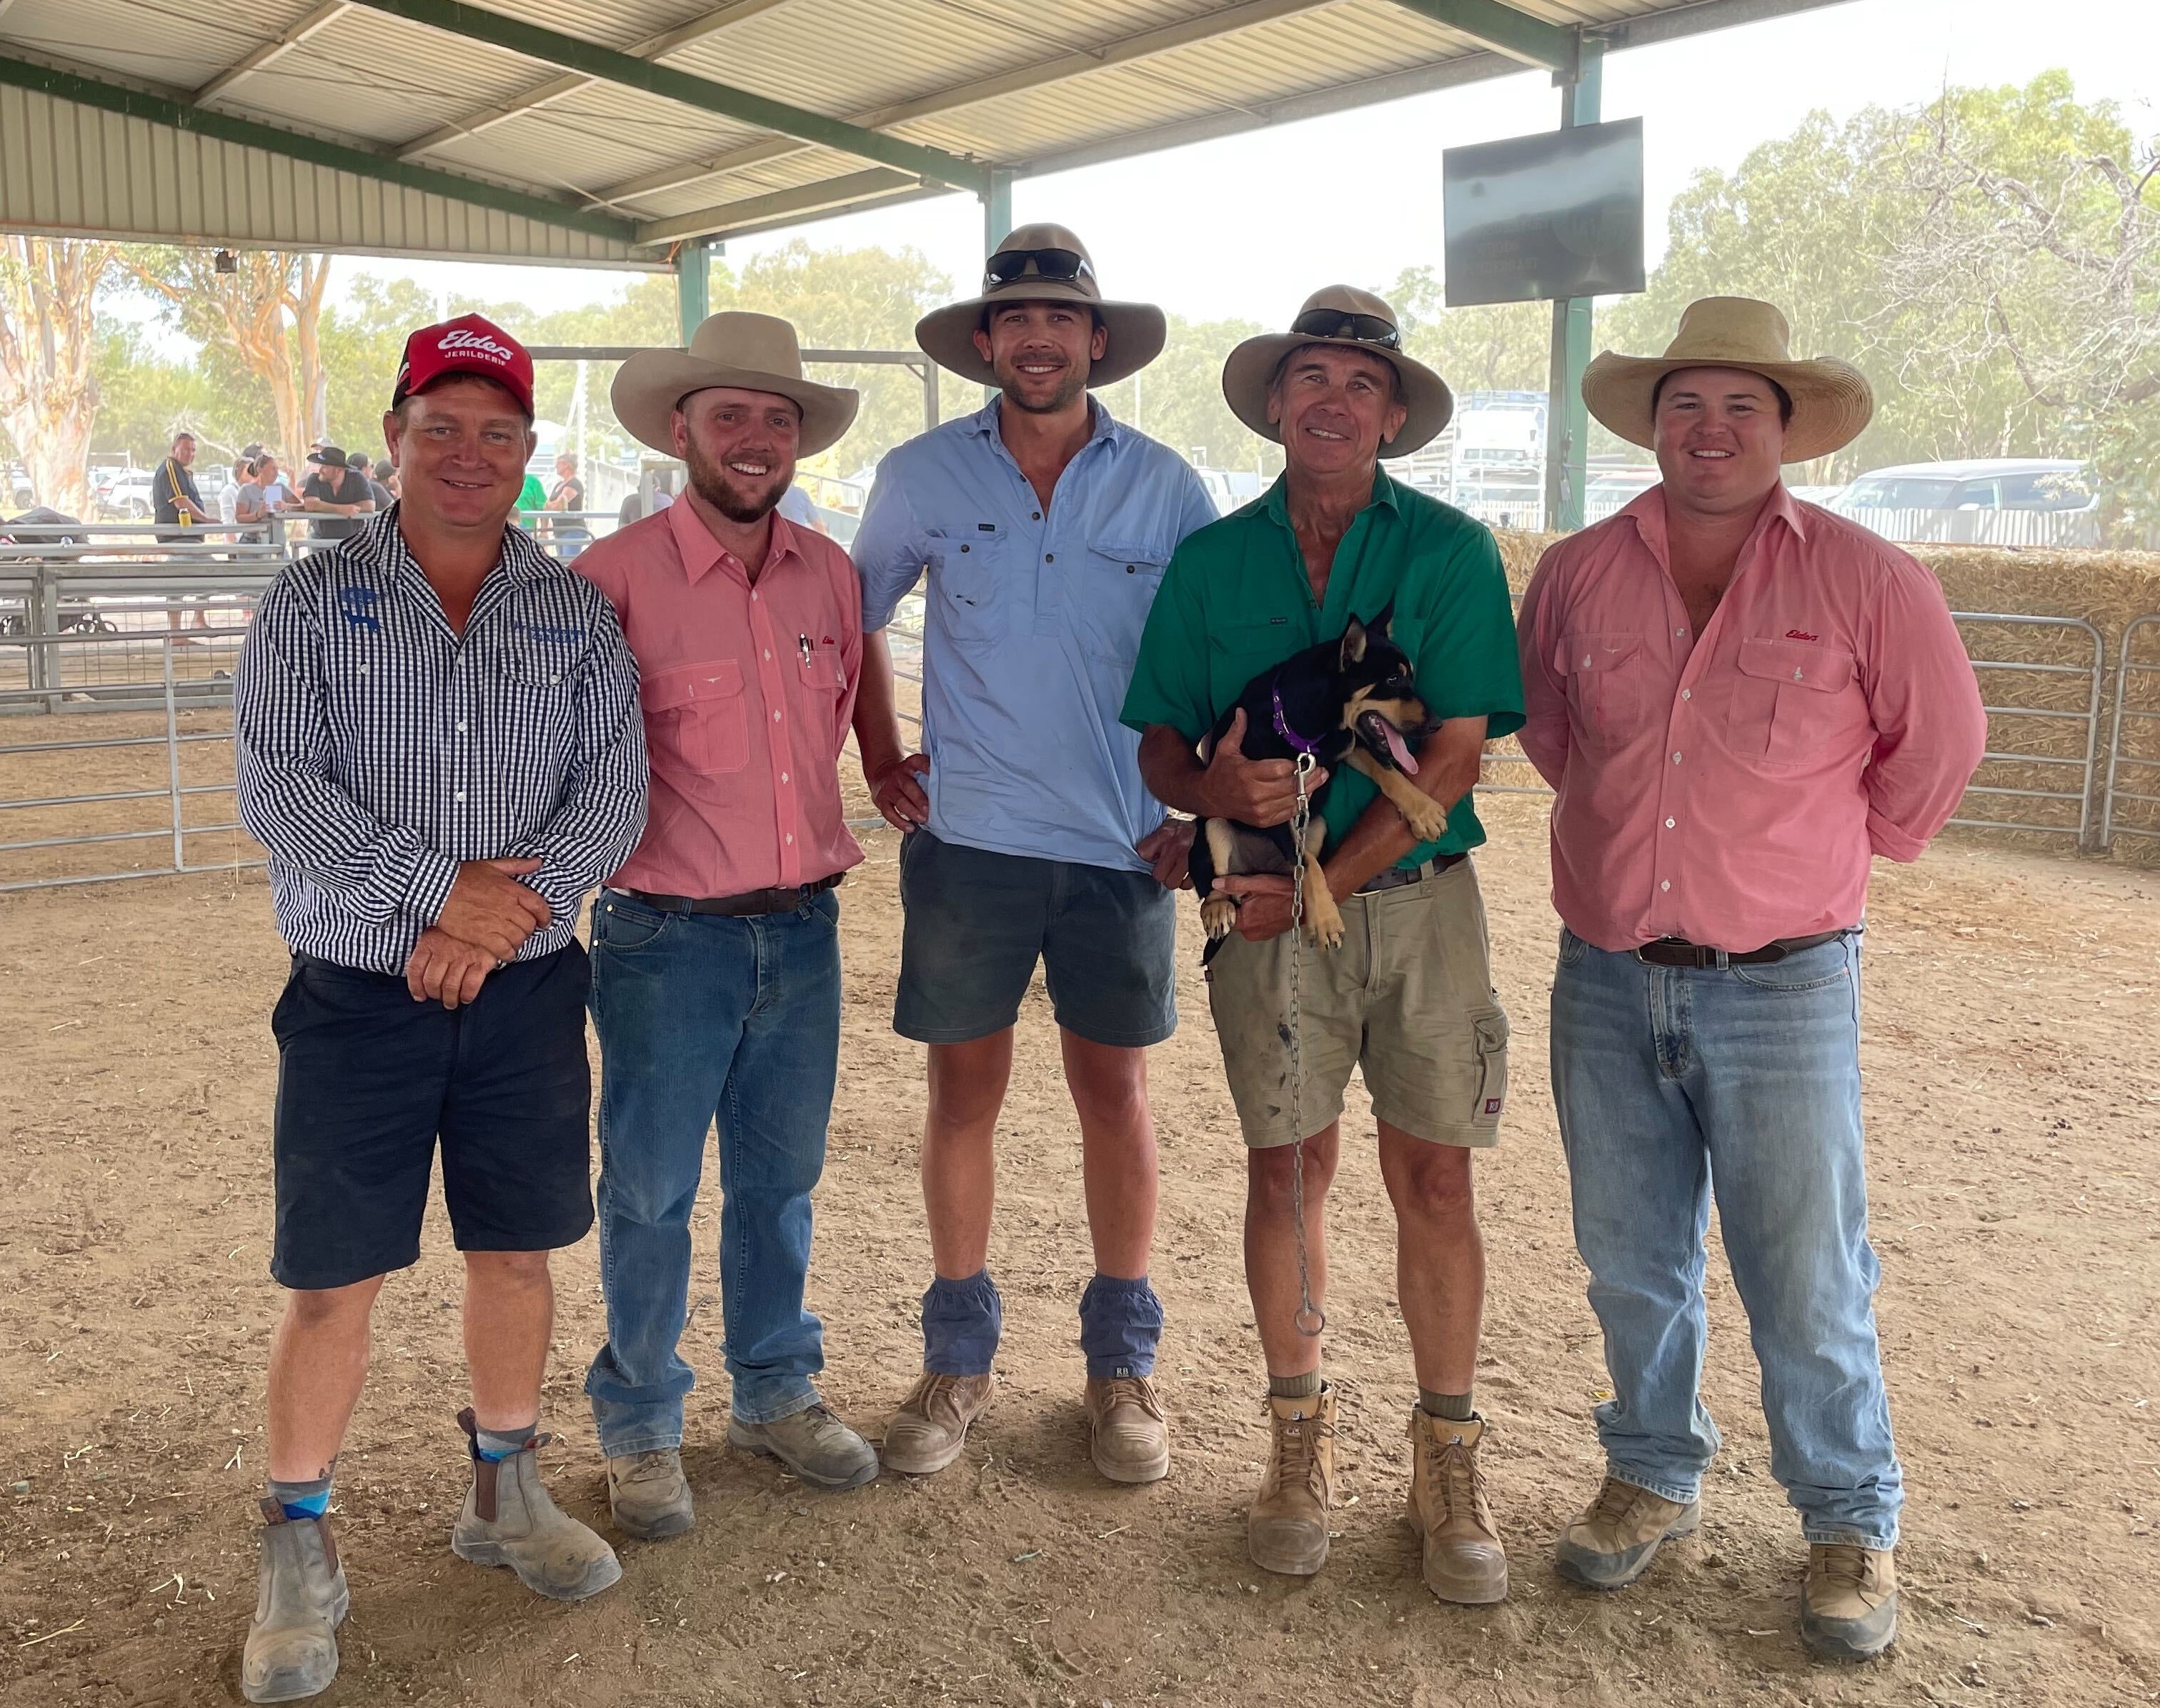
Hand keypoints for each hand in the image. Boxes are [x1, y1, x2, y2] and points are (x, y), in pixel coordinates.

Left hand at [405, 927, 495, 1007]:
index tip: (420, 996)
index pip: (415, 969)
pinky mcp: (481, 961)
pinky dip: (467, 995)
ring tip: (452, 1003)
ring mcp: (463, 956)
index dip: (415, 987)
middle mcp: (444, 950)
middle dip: (434, 995)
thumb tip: (420, 973)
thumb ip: (429, 948)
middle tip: (439, 998)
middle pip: (432, 981)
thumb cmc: (462, 929)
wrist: (491, 918)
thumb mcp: (440, 931)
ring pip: (450, 986)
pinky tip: (466, 998)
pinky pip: (470, 985)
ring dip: (450, 999)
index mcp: (430, 941)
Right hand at [435, 857, 550, 960]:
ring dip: (518, 942)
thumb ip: (517, 865)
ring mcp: (495, 922)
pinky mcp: (482, 936)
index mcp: (512, 890)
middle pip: (529, 925)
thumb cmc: (463, 876)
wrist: (438, 889)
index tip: (544, 922)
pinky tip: (505, 953)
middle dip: (528, 930)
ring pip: (518, 938)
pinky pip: (503, 950)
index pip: (539, 905)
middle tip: (521, 931)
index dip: (545, 916)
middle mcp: (507, 907)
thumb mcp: (492, 865)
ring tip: (512, 941)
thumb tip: (538, 862)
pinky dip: (507, 954)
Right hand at [867, 752, 930, 830]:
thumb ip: (925, 776)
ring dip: (912, 811)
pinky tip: (910, 828)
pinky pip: (889, 813)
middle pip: (908, 786)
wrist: (880, 774)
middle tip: (929, 810)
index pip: (918, 762)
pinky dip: (899, 822)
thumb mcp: (913, 768)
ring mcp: (889, 789)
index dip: (926, 766)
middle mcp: (898, 776)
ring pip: (900, 800)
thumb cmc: (904, 776)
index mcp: (908, 766)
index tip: (935, 772)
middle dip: (919, 799)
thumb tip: (947, 790)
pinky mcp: (881, 801)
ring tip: (922, 819)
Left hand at [1136, 818, 1195, 889]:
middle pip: (1157, 874)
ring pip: (1171, 883)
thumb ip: (1155, 837)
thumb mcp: (1168, 825)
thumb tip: (1145, 854)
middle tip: (1165, 867)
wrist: (1211, 827)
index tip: (1153, 855)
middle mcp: (1176, 847)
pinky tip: (1185, 875)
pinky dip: (1185, 882)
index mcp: (1165, 833)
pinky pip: (1186, 885)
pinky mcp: (1199, 868)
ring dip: (1172, 879)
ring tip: (1175, 872)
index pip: (1143, 853)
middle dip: (1161, 873)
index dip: (1147, 856)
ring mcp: (1188, 859)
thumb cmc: (1186, 829)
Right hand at [1201, 709, 1321, 828]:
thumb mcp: (1225, 749)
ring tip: (1320, 779)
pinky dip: (1300, 803)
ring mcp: (1260, 810)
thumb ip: (1237, 730)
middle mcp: (1255, 794)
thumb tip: (1243, 710)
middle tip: (1321, 769)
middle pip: (1291, 786)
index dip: (1296, 765)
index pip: (1280, 770)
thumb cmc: (1220, 771)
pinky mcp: (1263, 821)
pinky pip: (1288, 813)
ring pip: (1293, 800)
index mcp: (1248, 774)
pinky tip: (1307, 793)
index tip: (1306, 759)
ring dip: (1309, 789)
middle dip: (1309, 777)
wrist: (1209, 799)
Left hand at [1217, 872, 1295, 941]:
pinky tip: (1264, 904)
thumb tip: (1216, 884)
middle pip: (1232, 918)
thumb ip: (1234, 884)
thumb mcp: (1258, 883)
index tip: (1224, 893)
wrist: (1308, 903)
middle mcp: (1250, 933)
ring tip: (1257, 898)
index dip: (1221, 902)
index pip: (1221, 915)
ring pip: (1244, 920)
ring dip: (1246, 910)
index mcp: (1244, 922)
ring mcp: (1259, 935)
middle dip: (1235, 905)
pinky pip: (1254, 924)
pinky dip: (1255, 915)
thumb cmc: (1285, 893)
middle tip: (1244, 892)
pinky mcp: (1267, 934)